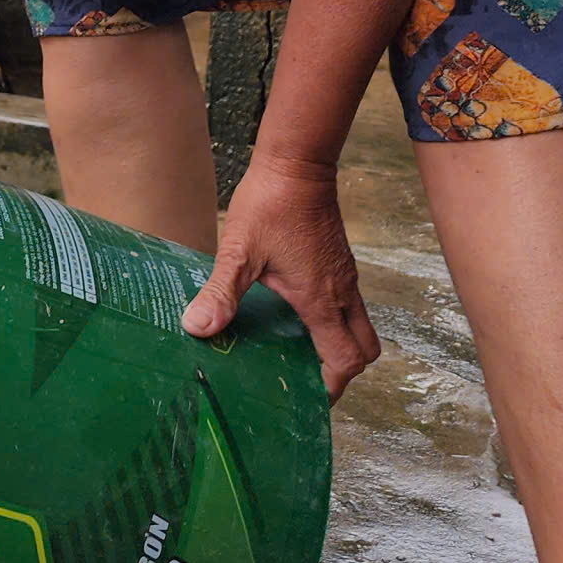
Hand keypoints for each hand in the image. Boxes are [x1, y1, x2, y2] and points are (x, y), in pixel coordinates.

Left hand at [182, 152, 380, 401]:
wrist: (297, 165)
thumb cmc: (269, 205)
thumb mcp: (238, 251)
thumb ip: (221, 292)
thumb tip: (197, 327)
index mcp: (321, 299)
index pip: (346, 361)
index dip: (331, 387)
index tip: (303, 397)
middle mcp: (342, 293)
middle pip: (365, 351)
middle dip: (341, 371)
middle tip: (304, 378)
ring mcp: (345, 277)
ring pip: (359, 327)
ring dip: (337, 345)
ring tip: (296, 352)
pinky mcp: (339, 263)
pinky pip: (349, 306)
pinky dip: (332, 322)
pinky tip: (294, 315)